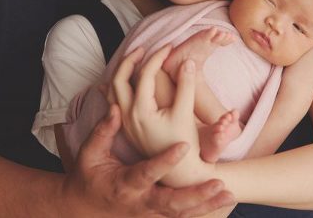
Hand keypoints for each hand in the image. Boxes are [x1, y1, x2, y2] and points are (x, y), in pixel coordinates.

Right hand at [62, 102, 233, 216]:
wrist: (84, 207)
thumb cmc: (88, 175)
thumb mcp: (89, 153)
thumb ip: (102, 132)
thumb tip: (114, 107)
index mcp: (124, 184)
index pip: (146, 173)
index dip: (164, 161)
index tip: (184, 146)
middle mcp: (140, 202)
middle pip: (172, 203)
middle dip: (195, 196)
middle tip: (218, 183)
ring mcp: (150, 213)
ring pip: (181, 214)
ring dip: (206, 205)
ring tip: (228, 193)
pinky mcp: (157, 216)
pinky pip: (182, 217)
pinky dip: (202, 211)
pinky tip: (222, 201)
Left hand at [109, 45, 217, 187]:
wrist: (179, 172)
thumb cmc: (184, 143)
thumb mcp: (186, 113)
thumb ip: (186, 85)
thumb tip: (187, 61)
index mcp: (140, 110)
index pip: (145, 74)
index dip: (158, 56)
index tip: (170, 47)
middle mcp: (127, 115)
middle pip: (120, 78)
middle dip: (132, 59)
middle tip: (146, 48)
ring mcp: (125, 121)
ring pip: (114, 89)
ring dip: (123, 71)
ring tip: (135, 59)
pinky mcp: (127, 126)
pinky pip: (115, 101)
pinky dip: (117, 87)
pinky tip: (120, 82)